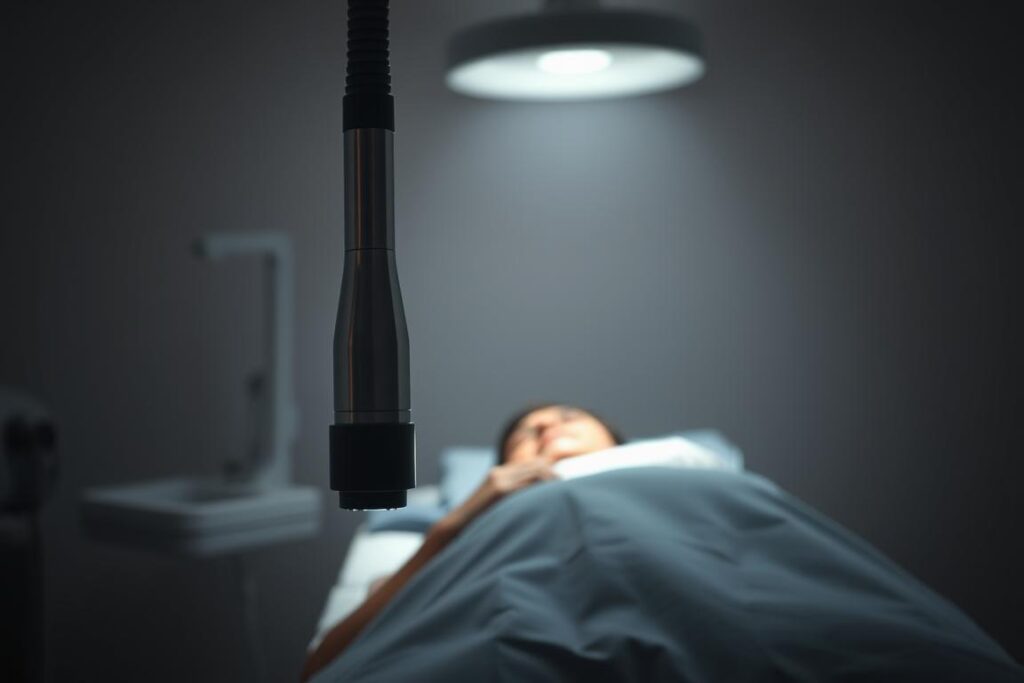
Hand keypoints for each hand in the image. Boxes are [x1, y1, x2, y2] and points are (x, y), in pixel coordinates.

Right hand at [435, 459, 557, 536]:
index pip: (534, 464)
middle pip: (538, 464)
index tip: (567, 483)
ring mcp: (499, 479)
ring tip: (566, 493)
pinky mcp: (499, 489)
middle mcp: (500, 472)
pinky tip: (553, 498)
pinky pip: (529, 482)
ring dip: (553, 480)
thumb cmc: (477, 525)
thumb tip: (538, 505)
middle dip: (556, 475)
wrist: (452, 529)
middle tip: (572, 488)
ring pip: (536, 470)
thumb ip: (513, 501)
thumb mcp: (497, 508)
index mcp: (500, 474)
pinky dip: (543, 487)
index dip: (552, 471)